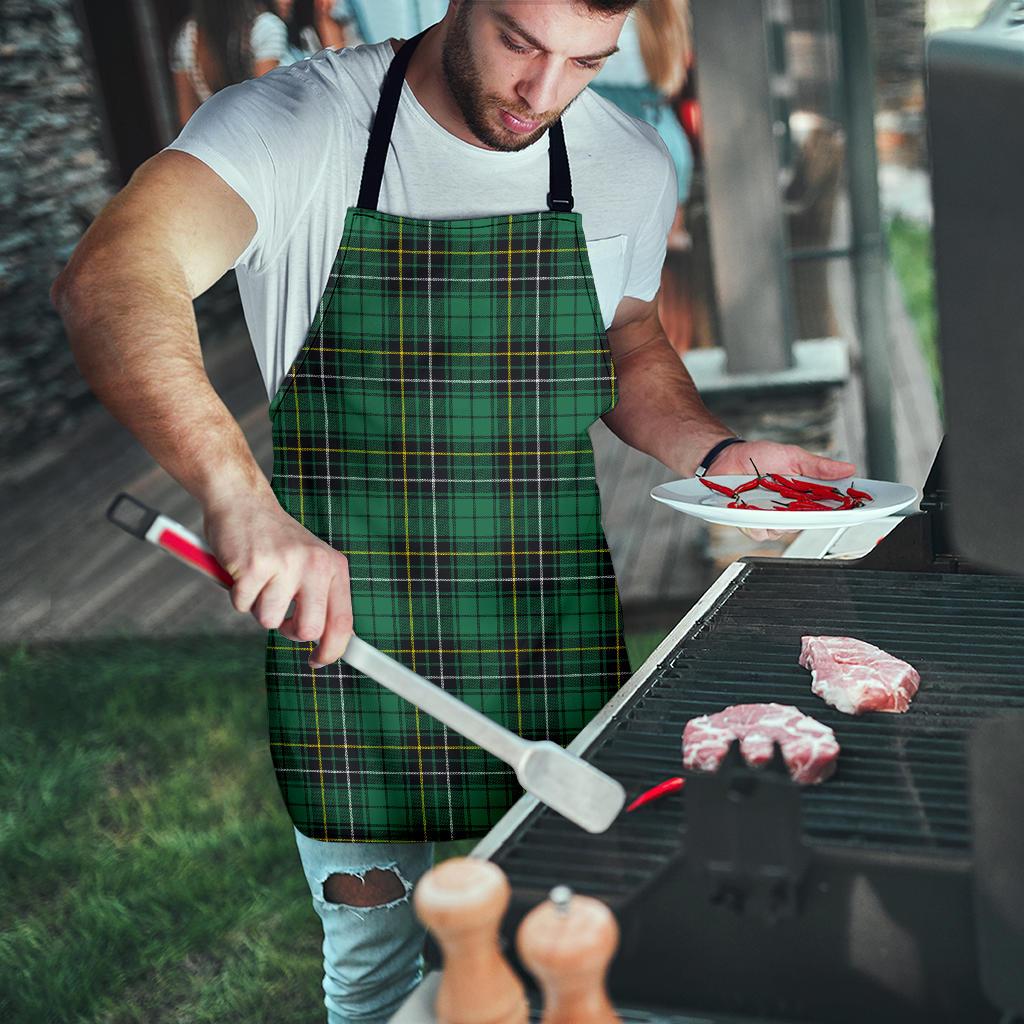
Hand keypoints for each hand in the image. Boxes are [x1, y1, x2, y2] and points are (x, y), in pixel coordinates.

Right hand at [203, 492, 352, 667]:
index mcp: (334, 566)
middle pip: (309, 630)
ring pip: (269, 621)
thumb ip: (320, 597)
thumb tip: (327, 644)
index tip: (318, 661)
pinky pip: (242, 605)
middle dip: (289, 630)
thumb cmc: (275, 540)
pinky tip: (242, 570)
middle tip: (279, 613)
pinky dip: (237, 594)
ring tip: (259, 579)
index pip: (343, 622)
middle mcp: (315, 565)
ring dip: (258, 607)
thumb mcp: (310, 563)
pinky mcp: (254, 566)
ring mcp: (285, 564)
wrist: (243, 501)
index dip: (332, 650)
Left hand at [707, 440, 856, 542]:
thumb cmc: (759, 457)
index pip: (829, 508)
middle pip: (809, 523)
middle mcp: (790, 510)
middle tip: (805, 502)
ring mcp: (770, 518)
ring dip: (780, 517)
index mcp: (804, 495)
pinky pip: (761, 532)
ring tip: (771, 498)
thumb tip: (848, 468)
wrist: (727, 457)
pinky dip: (758, 522)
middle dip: (811, 515)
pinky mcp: (751, 523)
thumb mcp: (793, 456)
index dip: (844, 511)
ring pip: (784, 530)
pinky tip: (753, 508)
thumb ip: (818, 467)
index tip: (858, 509)